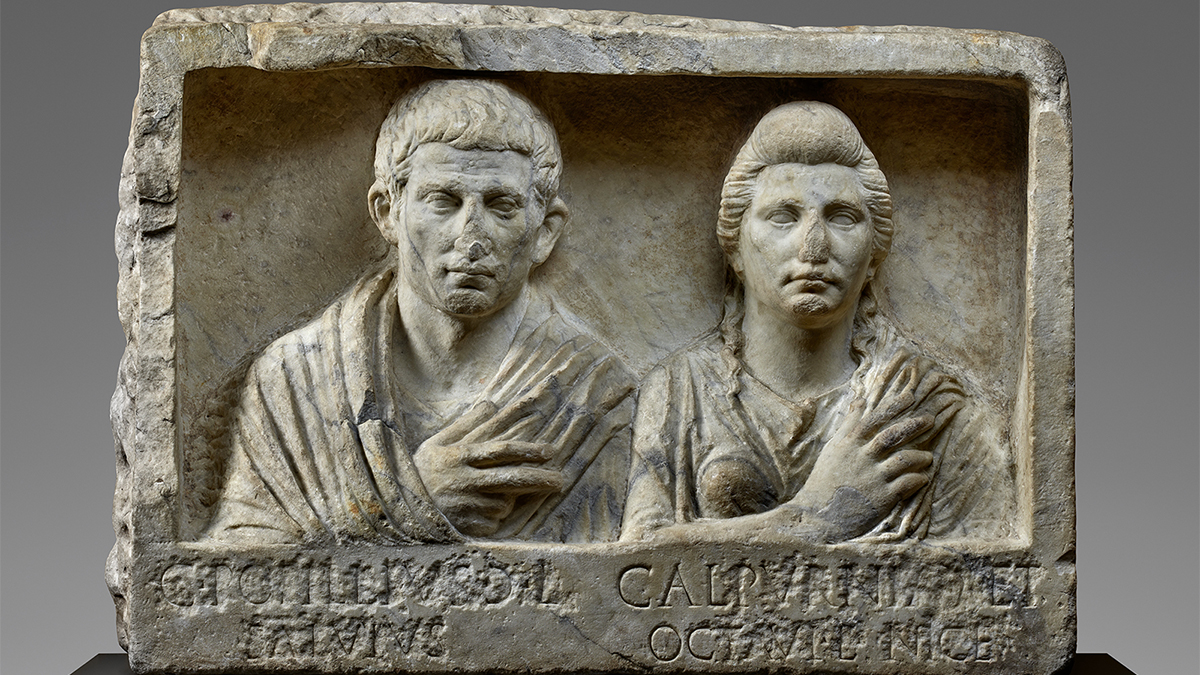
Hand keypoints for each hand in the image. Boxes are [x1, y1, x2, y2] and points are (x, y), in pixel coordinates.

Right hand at [414, 389, 564, 536]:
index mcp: (458, 456)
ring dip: (510, 498)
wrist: (397, 508)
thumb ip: (467, 424)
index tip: (550, 450)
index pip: (500, 450)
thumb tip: (491, 403)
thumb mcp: (437, 442)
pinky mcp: (466, 528)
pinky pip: (493, 522)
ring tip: (498, 494)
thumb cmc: (421, 471)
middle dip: (539, 478)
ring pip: (504, 502)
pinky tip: (481, 511)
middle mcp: (463, 481)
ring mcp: (465, 506)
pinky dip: (495, 516)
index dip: (527, 449)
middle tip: (560, 480)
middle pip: (510, 478)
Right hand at [789, 355, 958, 540]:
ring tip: (929, 457)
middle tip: (931, 419)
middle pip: (892, 436)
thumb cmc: (825, 480)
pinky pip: (907, 484)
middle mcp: (861, 458)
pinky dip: (918, 479)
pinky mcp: (882, 498)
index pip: (874, 419)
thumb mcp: (833, 448)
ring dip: (920, 456)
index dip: (893, 406)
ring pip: (904, 459)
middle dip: (913, 425)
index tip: (910, 396)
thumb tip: (860, 400)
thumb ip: (849, 424)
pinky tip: (923, 478)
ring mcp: (872, 478)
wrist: (818, 516)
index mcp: (848, 444)